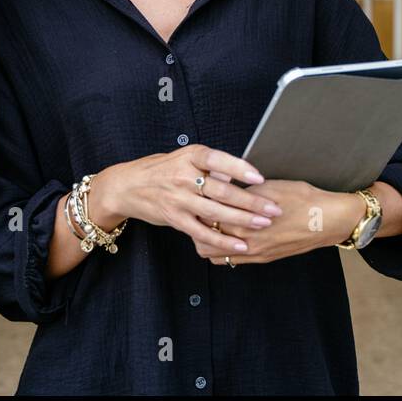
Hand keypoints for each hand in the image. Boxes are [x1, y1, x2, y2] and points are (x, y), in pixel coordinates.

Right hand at [99, 144, 282, 258]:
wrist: (128, 186)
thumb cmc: (164, 169)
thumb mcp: (186, 158)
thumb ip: (212, 166)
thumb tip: (240, 173)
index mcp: (191, 156)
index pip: (218, 160)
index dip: (240, 169)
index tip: (260, 178)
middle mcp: (184, 176)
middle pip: (222, 190)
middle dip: (251, 201)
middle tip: (274, 208)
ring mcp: (179, 199)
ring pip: (216, 212)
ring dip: (243, 220)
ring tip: (264, 224)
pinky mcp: (175, 218)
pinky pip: (202, 232)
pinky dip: (223, 239)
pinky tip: (240, 244)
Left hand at [197, 180, 364, 265]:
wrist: (328, 220)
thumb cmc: (302, 199)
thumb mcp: (268, 185)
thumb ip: (241, 190)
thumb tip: (221, 182)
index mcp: (245, 220)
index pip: (206, 218)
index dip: (199, 207)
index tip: (198, 197)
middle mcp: (246, 241)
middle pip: (203, 240)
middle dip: (198, 226)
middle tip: (199, 211)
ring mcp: (254, 253)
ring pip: (214, 255)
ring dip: (208, 241)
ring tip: (211, 224)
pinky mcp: (263, 258)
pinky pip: (232, 260)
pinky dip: (223, 250)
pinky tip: (228, 235)